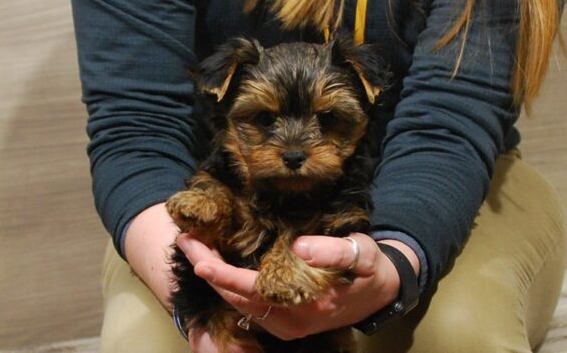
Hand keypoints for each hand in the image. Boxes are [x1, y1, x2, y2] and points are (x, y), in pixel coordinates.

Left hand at [177, 232, 418, 341]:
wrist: (381, 293)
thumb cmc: (369, 268)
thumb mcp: (361, 253)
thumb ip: (332, 251)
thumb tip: (297, 247)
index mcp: (305, 304)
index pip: (252, 289)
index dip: (224, 274)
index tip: (198, 257)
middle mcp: (289, 321)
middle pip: (236, 297)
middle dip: (208, 270)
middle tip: (186, 240)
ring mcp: (286, 325)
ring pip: (238, 304)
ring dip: (214, 278)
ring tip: (194, 248)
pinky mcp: (285, 322)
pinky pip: (248, 307)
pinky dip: (228, 287)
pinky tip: (217, 267)